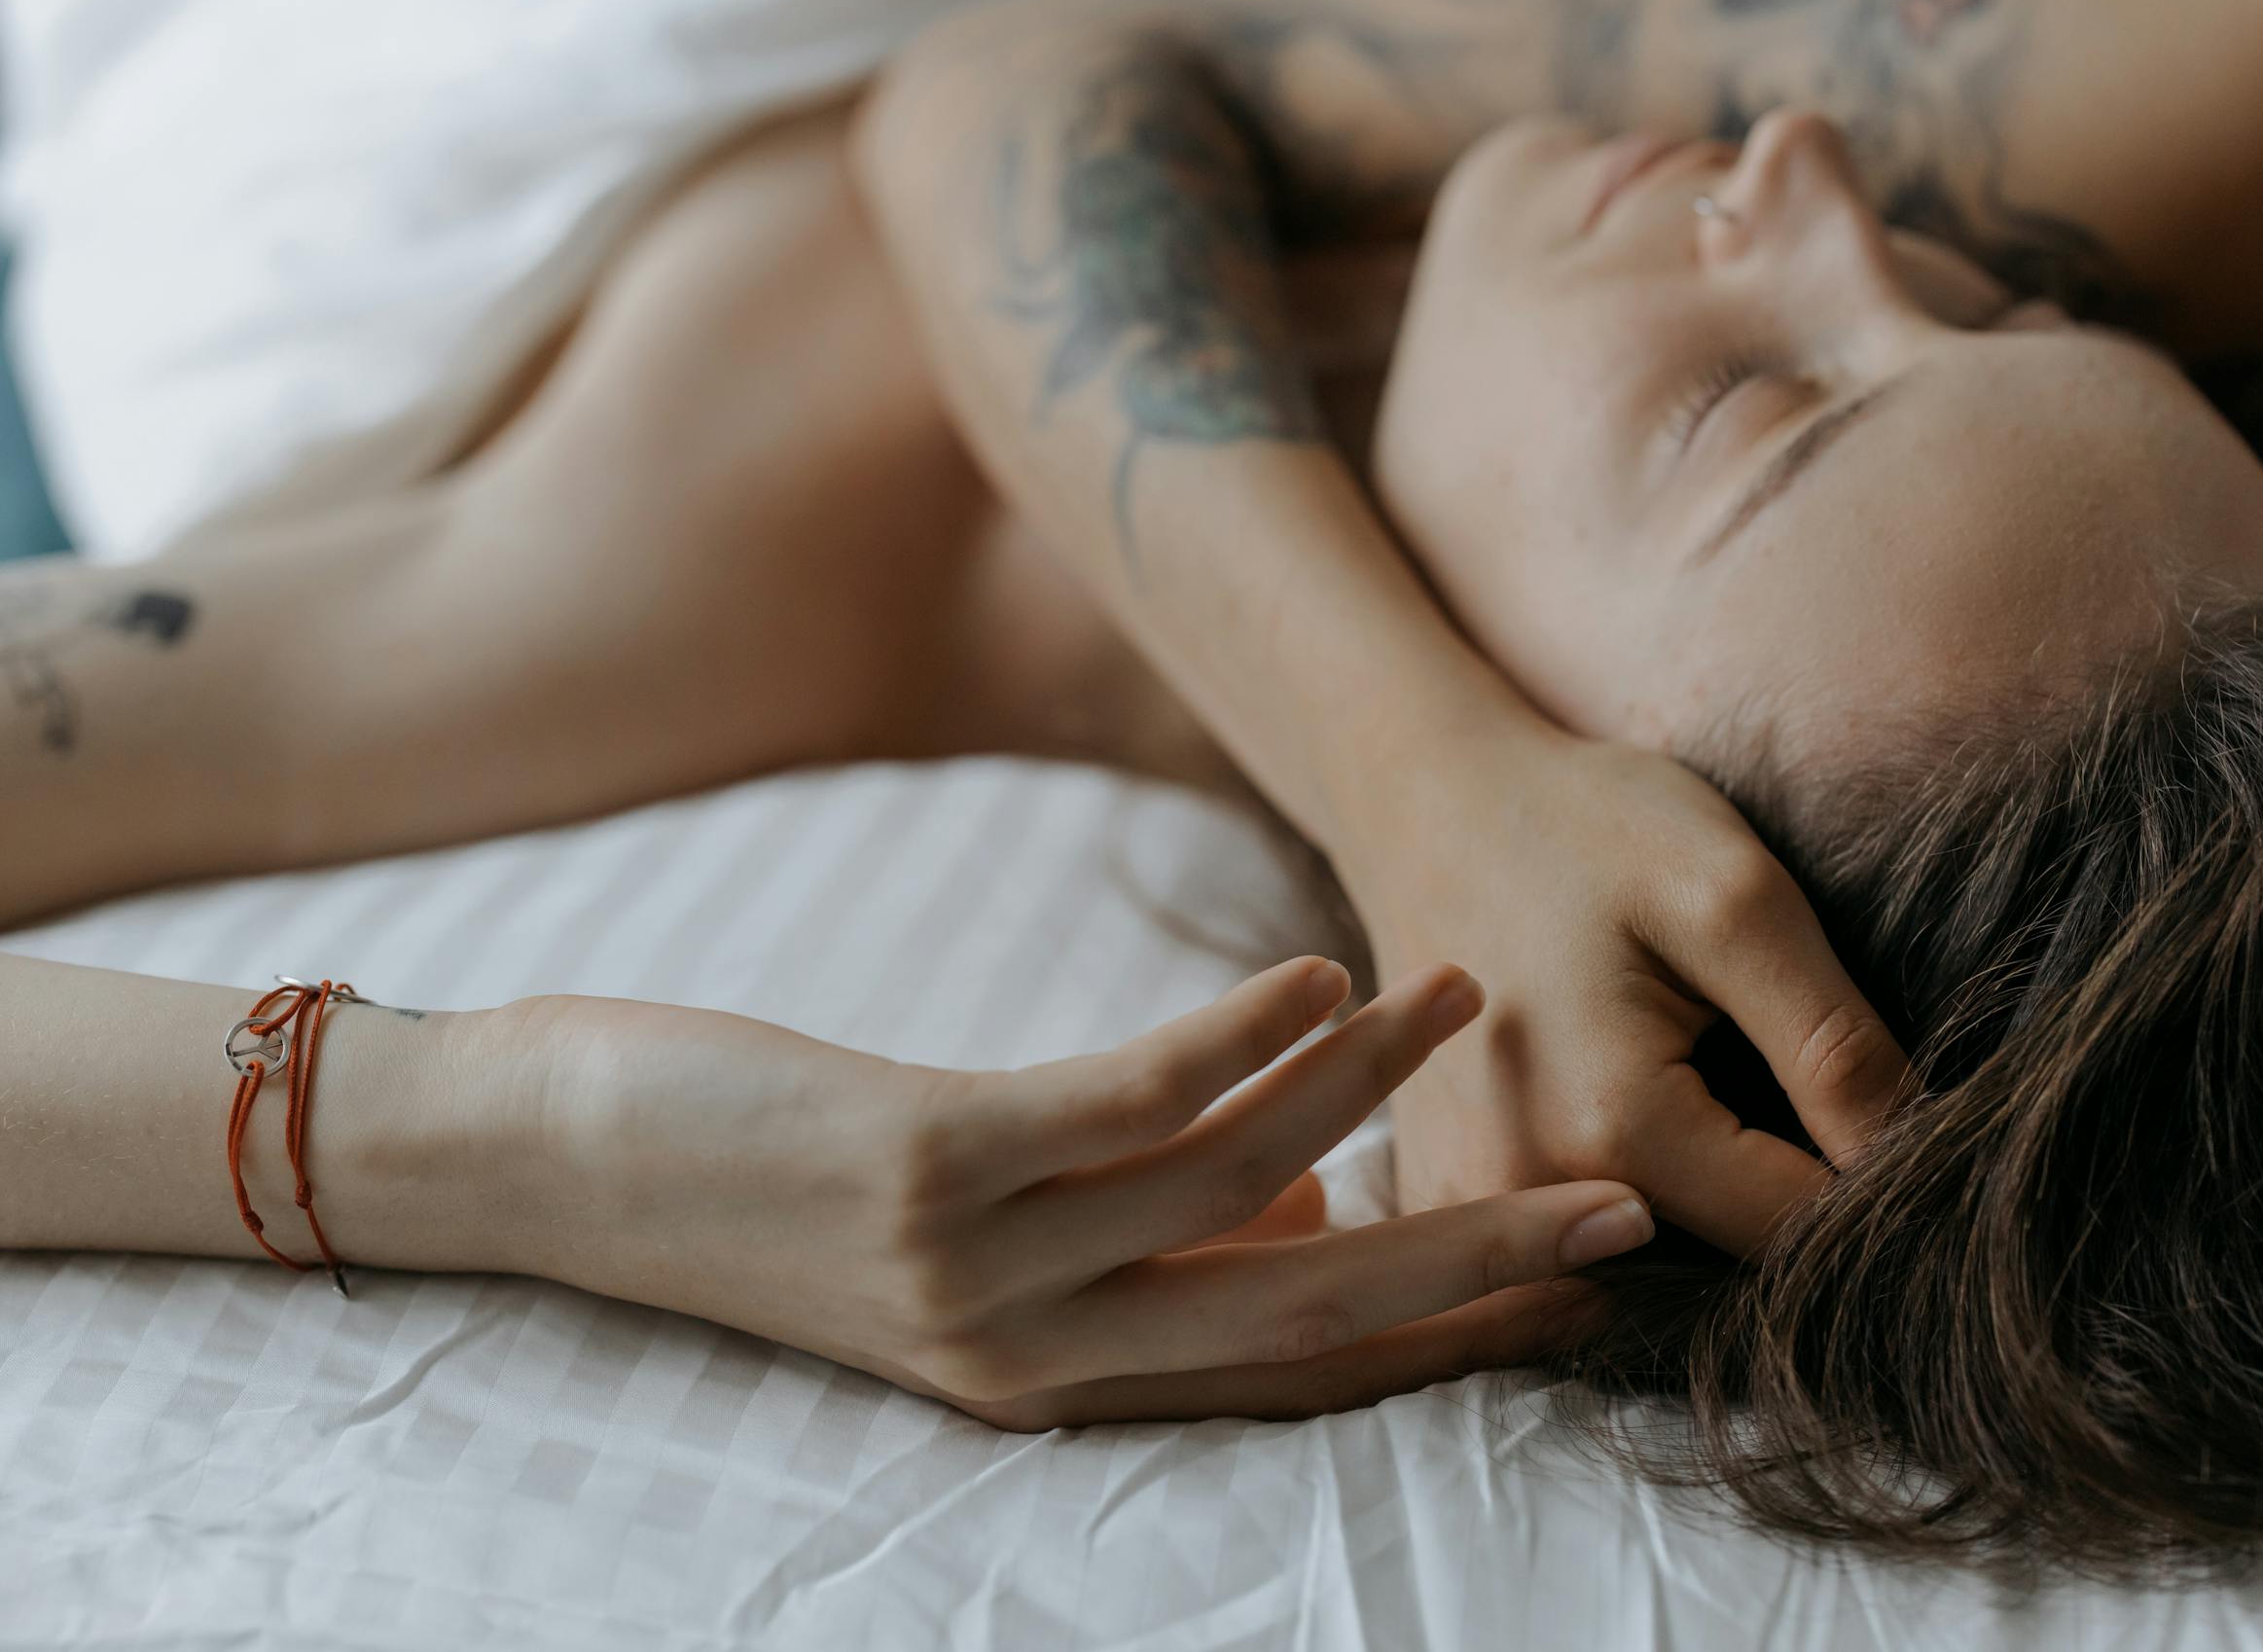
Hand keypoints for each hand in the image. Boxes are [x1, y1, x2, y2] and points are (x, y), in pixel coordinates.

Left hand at [500, 959, 1654, 1423]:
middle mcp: (1035, 1350)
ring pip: (1235, 1192)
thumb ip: (1148, 1243)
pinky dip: (1240, 1042)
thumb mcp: (983, 1244)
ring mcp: (981, 1268)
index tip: (1572, 1288)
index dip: (1448, 1331)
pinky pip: (1122, 1105)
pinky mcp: (924, 1162)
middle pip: (1305, 1315)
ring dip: (1372, 1093)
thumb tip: (1311, 1204)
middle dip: (1469, 1260)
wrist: (554, 1168)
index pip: (1298, 1371)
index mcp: (1059, 1378)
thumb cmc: (777, 1186)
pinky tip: (1315, 977)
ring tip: (1466, 995)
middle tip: (1614, 1210)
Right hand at [1344, 724, 1909, 1254]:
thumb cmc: (1586, 826)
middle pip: (1718, 1272)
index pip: (1798, 1229)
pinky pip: (1564, 1258)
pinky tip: (1652, 1139)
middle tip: (1805, 1101)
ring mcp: (1472, 1210)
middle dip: (1790, 1216)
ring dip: (1708, 1227)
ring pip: (1644, 1276)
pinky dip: (1622, 1222)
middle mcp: (1524, 1200)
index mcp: (1612, 1131)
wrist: (1429, 803)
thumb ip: (1831, 1042)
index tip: (1909, 1124)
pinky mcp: (1449, 1201)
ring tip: (1727, 1109)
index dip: (1880, 1191)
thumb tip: (1919, 1166)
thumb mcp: (1734, 898)